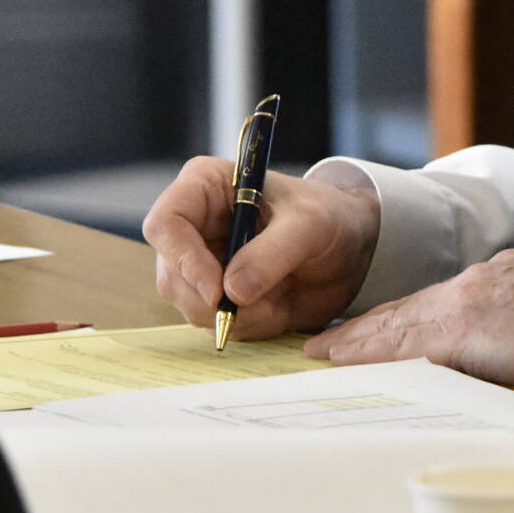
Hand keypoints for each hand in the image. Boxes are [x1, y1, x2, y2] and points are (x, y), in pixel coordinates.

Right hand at [142, 158, 380, 340]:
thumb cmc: (329, 218)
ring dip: (237, 316)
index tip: (216, 291)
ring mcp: (200, 263)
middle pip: (172, 274)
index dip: (182, 259)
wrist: (348, 250)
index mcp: (206, 186)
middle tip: (263, 306)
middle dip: (214, 300)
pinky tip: (276, 307)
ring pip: (190, 305)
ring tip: (279, 299)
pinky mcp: (214, 295)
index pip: (165, 223)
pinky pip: (215, 324)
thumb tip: (232, 292)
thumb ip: (273, 254)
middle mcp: (193, 225)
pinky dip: (248, 326)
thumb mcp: (311, 225)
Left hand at [302, 249, 513, 389]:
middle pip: (407, 309)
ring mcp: (469, 302)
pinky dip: (372, 354)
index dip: (399, 319)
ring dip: (357, 342)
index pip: (435, 303)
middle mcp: (477, 282)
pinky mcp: (466, 328)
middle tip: (325, 345)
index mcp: (499, 279)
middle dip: (366, 330)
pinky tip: (347, 363)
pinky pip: (406, 345)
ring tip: (322, 355)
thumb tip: (505, 352)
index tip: (369, 332)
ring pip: (399, 325)